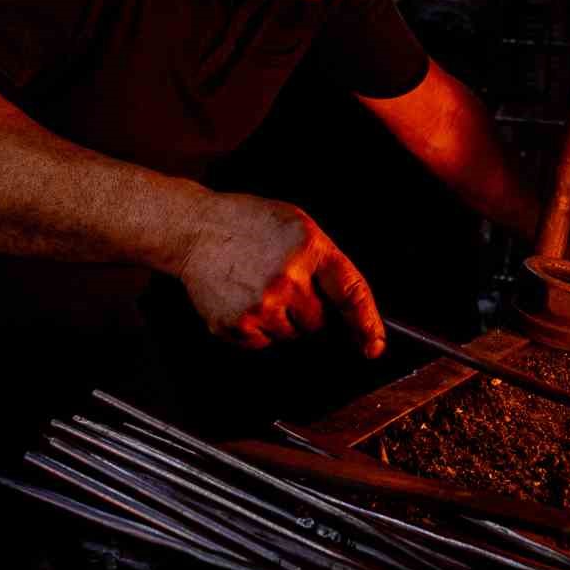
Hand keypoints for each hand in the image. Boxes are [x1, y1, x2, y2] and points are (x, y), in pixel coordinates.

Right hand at [177, 194, 385, 357]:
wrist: (195, 230)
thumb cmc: (249, 224)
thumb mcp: (298, 227)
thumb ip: (326, 263)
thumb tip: (350, 310)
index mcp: (308, 247)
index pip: (350, 293)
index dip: (366, 324)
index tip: (374, 345)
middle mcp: (287, 278)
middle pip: (320, 324)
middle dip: (312, 313)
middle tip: (289, 289)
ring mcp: (260, 304)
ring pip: (292, 336)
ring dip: (285, 321)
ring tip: (262, 288)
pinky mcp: (235, 325)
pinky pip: (264, 343)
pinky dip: (260, 329)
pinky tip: (245, 299)